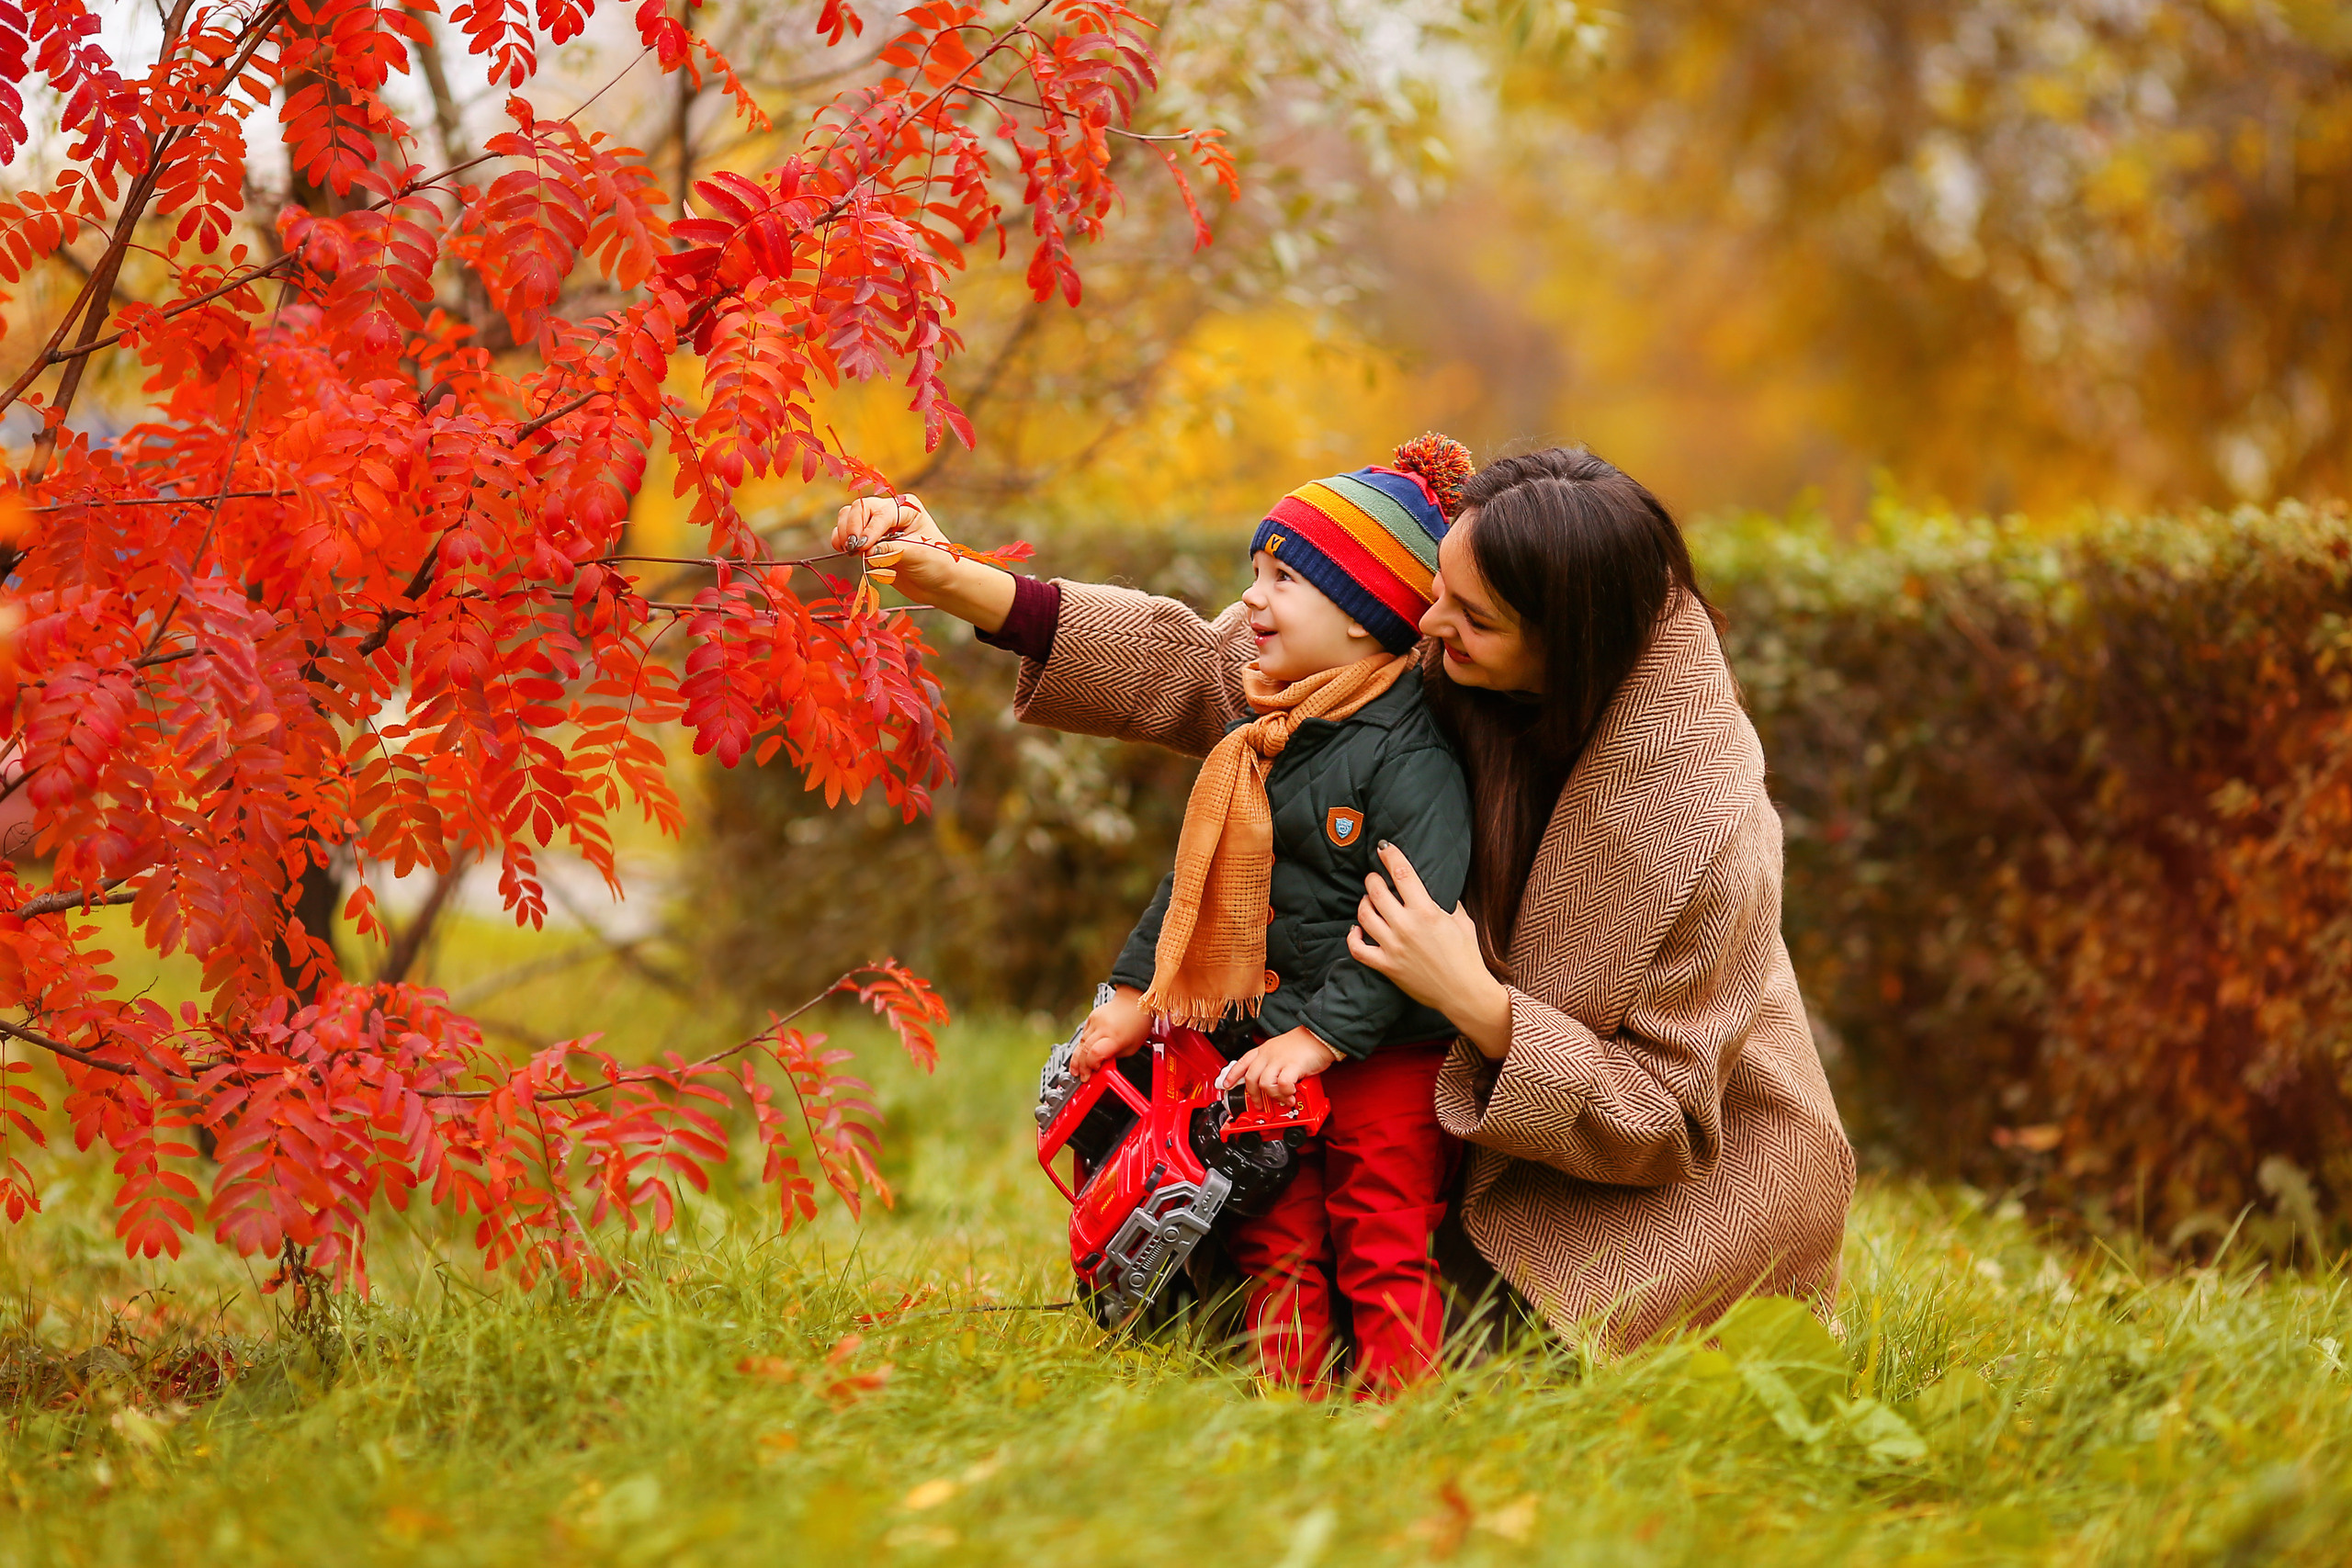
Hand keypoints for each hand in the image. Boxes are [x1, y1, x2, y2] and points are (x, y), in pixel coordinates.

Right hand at [829, 495, 1015, 631]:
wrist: (939, 584)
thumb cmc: (937, 564)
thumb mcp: (918, 554)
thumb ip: (891, 549)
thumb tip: (865, 551)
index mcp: (907, 507)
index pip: (880, 513)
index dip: (869, 529)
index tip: (862, 547)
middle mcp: (890, 512)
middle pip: (859, 508)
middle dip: (852, 527)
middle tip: (853, 549)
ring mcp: (877, 526)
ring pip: (848, 517)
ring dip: (844, 532)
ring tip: (848, 550)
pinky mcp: (868, 541)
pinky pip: (845, 533)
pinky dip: (840, 540)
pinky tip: (845, 551)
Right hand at [1070, 986, 1149, 1080]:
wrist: (1134, 1000)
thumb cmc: (1138, 1022)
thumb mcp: (1133, 1047)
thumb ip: (1116, 1057)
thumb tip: (1103, 1065)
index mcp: (1116, 1037)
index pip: (1095, 1054)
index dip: (1091, 1066)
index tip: (1094, 1073)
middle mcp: (1103, 1028)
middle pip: (1085, 1050)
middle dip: (1082, 1067)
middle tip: (1082, 1077)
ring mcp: (1095, 1021)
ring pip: (1080, 1043)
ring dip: (1077, 1059)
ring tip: (1076, 1070)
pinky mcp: (1091, 1017)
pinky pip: (1083, 1034)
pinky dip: (1082, 1045)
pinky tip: (1082, 1054)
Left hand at [1216, 1026, 1339, 1110]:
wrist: (1320, 1035)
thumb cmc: (1304, 1043)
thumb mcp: (1281, 1049)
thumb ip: (1273, 1063)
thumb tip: (1269, 1083)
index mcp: (1264, 1050)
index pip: (1242, 1062)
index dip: (1232, 1075)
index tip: (1225, 1086)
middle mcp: (1268, 1055)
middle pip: (1250, 1077)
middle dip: (1253, 1095)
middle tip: (1259, 1104)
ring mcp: (1280, 1060)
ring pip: (1264, 1083)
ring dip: (1272, 1096)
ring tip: (1282, 1099)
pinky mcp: (1293, 1066)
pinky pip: (1282, 1084)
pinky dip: (1285, 1093)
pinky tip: (1291, 1095)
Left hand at [1347, 841, 1514, 1060]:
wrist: (1463, 992)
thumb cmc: (1466, 956)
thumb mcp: (1462, 921)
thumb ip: (1447, 902)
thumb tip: (1435, 888)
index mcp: (1426, 912)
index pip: (1402, 874)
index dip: (1390, 856)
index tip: (1383, 848)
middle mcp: (1406, 927)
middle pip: (1376, 891)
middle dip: (1373, 879)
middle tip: (1375, 877)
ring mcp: (1393, 947)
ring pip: (1364, 915)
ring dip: (1364, 902)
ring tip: (1369, 900)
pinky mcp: (1386, 966)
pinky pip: (1358, 948)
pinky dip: (1353, 936)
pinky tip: (1357, 929)